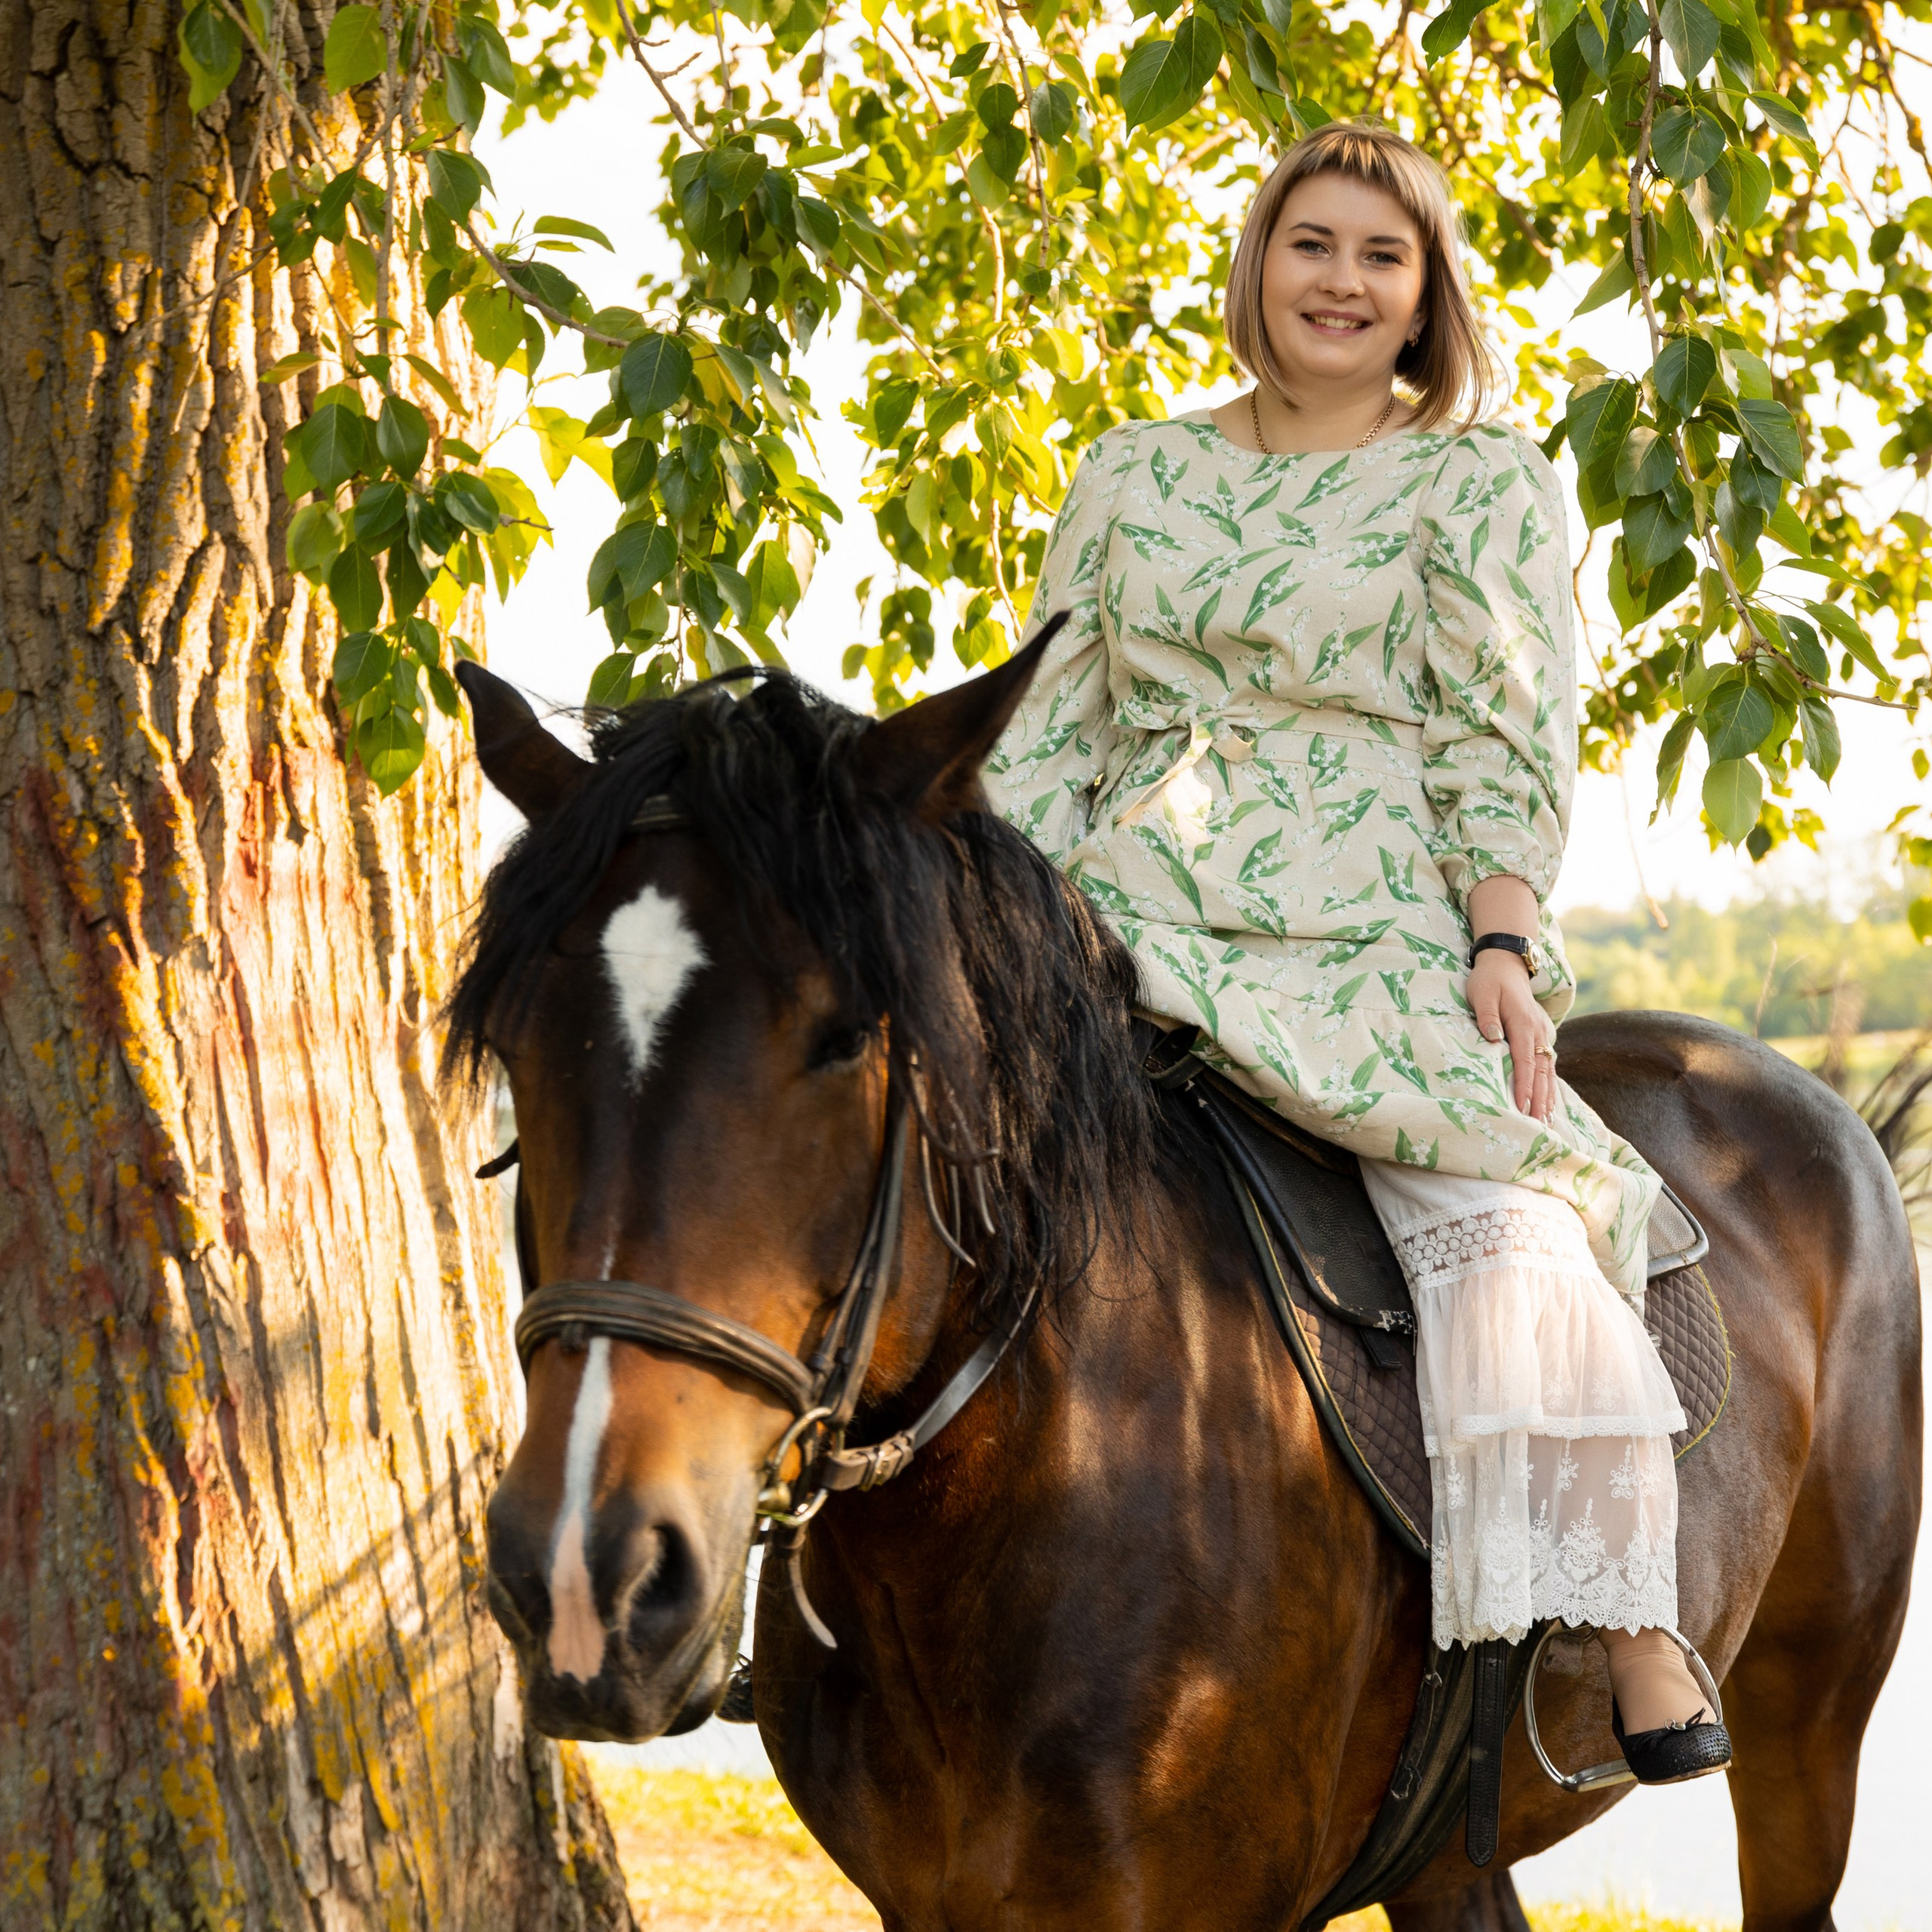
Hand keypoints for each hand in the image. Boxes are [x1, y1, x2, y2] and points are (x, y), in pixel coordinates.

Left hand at [1467, 949, 1556, 1121]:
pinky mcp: (1541, 1035)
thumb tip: (1492, 1038)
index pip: (1524, 1062)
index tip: (1523, 1108)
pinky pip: (1547, 1065)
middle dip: (1540, 1100)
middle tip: (1539, 1127)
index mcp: (1524, 1024)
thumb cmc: (1489, 980)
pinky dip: (1549, 1085)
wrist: (1507, 963)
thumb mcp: (1482, 993)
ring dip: (1548, 1097)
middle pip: (1541, 1072)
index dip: (1524, 1087)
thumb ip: (1487, 1016)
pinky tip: (1549, 1102)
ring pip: (1548, 1071)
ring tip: (1548, 1122)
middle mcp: (1538, 1032)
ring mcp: (1542, 1034)